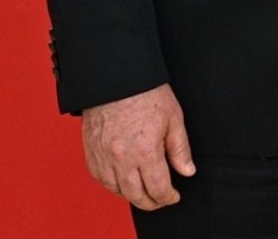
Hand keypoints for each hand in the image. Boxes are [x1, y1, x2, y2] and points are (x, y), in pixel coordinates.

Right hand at [82, 83, 195, 209]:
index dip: (168, 197)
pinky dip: (112, 184)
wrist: (116, 76)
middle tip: (160, 198)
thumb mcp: (173, 117)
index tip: (173, 196)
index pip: (158, 189)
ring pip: (117, 190)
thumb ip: (180, 148)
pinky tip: (123, 179)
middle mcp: (122, 158)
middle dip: (151, 202)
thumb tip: (187, 171)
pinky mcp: (91, 152)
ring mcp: (104, 157)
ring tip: (143, 189)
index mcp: (145, 151)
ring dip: (132, 194)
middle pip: (136, 196)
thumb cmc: (145, 92)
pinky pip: (101, 179)